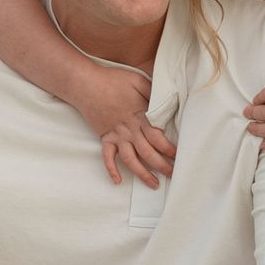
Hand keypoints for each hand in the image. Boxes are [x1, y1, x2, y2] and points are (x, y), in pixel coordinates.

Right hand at [72, 64, 175, 189]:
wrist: (85, 83)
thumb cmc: (113, 79)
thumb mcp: (138, 80)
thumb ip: (153, 91)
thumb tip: (167, 101)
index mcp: (139, 116)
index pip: (157, 137)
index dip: (169, 149)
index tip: (179, 156)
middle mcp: (128, 129)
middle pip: (147, 152)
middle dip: (162, 166)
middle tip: (173, 175)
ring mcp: (115, 135)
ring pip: (130, 160)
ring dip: (142, 174)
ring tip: (154, 184)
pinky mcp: (104, 137)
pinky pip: (107, 157)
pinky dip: (111, 170)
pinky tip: (118, 181)